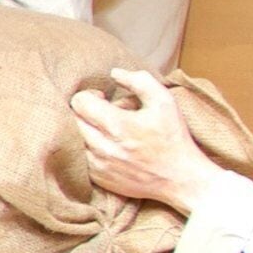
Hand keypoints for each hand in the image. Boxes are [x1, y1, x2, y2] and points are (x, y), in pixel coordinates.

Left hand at [69, 69, 221, 211]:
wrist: (181, 178)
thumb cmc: (173, 137)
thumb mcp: (164, 101)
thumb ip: (139, 81)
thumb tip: (114, 73)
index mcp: (117, 125)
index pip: (79, 102)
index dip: (89, 95)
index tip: (102, 99)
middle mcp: (103, 147)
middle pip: (72, 120)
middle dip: (85, 111)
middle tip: (103, 112)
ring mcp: (98, 165)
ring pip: (73, 139)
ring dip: (85, 130)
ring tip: (105, 130)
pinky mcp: (98, 178)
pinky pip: (79, 158)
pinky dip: (87, 148)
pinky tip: (106, 146)